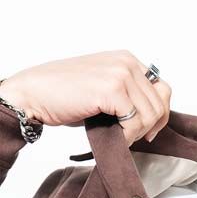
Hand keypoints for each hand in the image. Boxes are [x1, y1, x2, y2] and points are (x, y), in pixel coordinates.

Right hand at [0, 50, 171, 146]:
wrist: (33, 92)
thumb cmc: (63, 94)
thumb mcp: (103, 88)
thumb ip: (128, 95)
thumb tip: (151, 119)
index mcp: (127, 59)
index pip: (162, 88)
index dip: (159, 112)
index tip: (148, 130)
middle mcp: (127, 63)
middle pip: (160, 102)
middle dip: (150, 126)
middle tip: (133, 138)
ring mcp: (120, 74)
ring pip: (150, 113)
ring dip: (138, 132)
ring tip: (121, 138)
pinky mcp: (112, 89)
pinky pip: (134, 121)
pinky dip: (127, 135)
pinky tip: (115, 138)